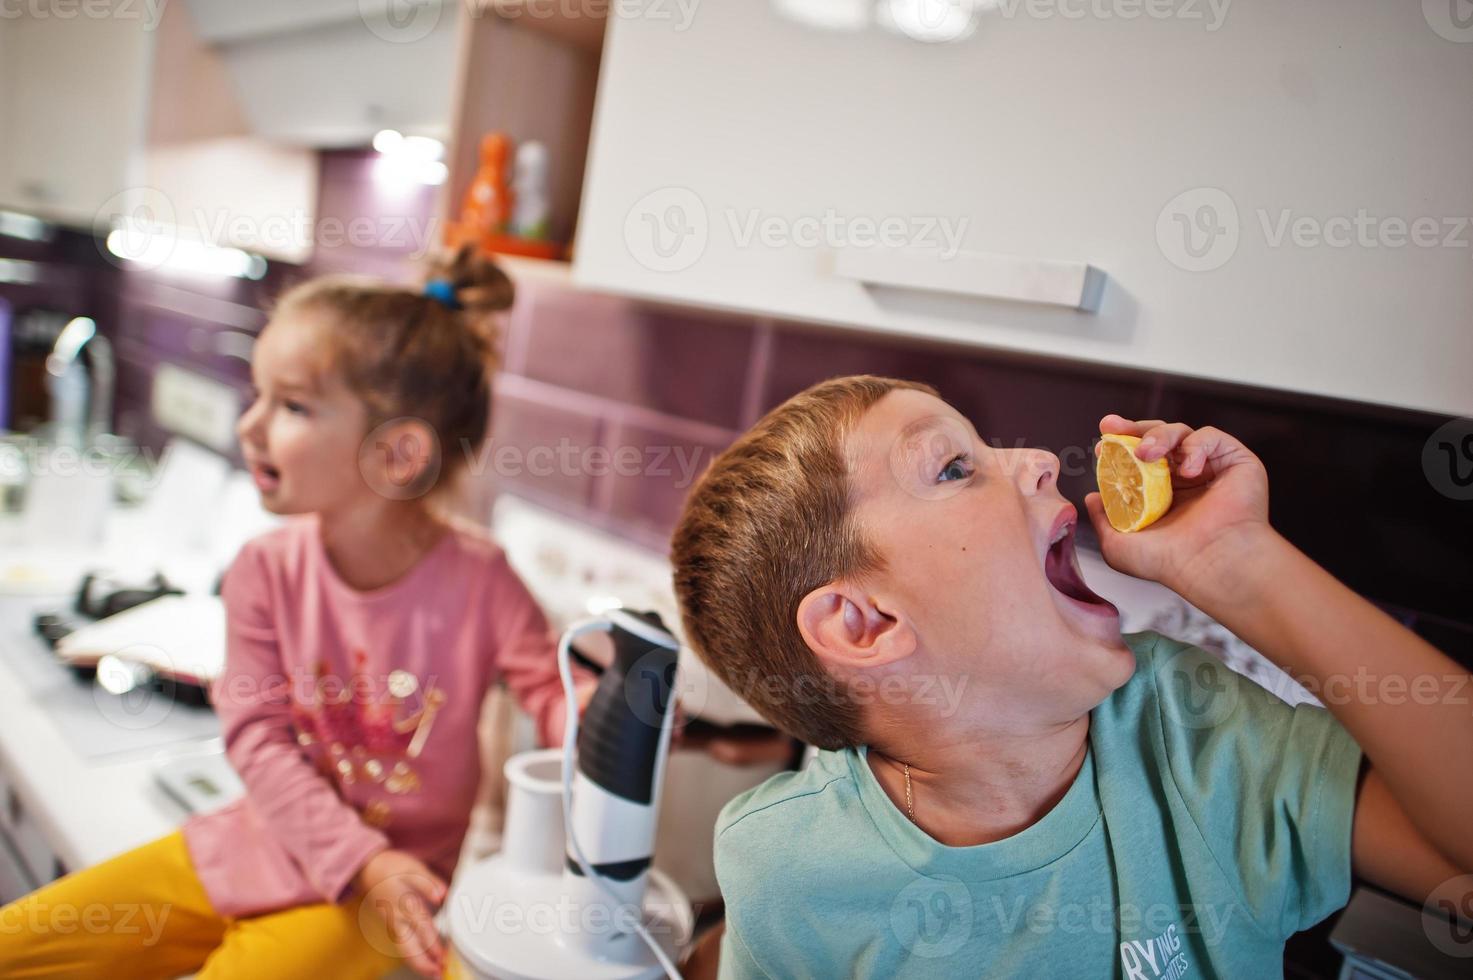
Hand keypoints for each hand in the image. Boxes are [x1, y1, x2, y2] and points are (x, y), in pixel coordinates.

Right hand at [354, 849, 447, 977]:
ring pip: (406, 949)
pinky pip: (404, 945)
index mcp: (404, 904)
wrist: (368, 870)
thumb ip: (429, 882)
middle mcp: (398, 918)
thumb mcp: (412, 868)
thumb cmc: (392, 867)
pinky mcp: (394, 925)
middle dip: (423, 964)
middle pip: (409, 947)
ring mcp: (394, 924)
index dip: (433, 944)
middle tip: (437, 975)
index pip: (422, 928)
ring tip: (434, 973)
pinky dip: (414, 956)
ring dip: (420, 963)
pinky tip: (425, 962)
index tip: (443, 956)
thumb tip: (442, 895)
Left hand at [1083, 415, 1272, 596]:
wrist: (1210, 564)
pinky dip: (1195, 446)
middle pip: (1157, 438)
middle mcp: (1185, 481)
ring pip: (1181, 433)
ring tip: (1146, 452)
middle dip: (1132, 429)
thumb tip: (1091, 498)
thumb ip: (1102, 520)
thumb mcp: (1119, 545)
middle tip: (1112, 429)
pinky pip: (1211, 437)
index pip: (1139, 460)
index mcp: (1160, 496)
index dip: (1119, 447)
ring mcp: (1210, 470)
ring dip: (1158, 436)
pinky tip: (1188, 470)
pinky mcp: (1235, 462)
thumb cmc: (1170, 562)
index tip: (1101, 444)